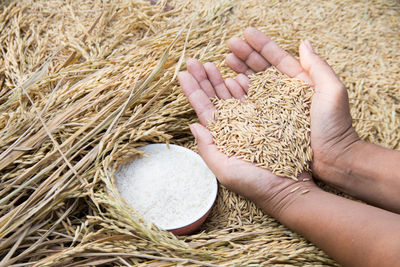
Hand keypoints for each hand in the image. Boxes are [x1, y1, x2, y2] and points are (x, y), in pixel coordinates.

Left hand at [178, 59, 314, 218]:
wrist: (290, 189)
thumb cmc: (256, 184)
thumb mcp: (226, 170)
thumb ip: (208, 149)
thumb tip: (193, 126)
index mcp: (222, 137)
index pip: (204, 109)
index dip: (192, 91)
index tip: (182, 74)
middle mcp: (235, 127)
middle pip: (216, 98)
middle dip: (203, 79)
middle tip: (192, 61)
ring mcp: (252, 121)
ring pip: (233, 95)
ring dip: (220, 78)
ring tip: (209, 63)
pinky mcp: (270, 117)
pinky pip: (255, 97)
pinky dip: (244, 84)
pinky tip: (234, 74)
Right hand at [225, 27, 359, 184]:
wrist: (333, 159)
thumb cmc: (335, 126)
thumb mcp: (332, 91)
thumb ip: (318, 66)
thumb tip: (304, 42)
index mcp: (300, 82)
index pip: (277, 59)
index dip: (261, 45)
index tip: (245, 33)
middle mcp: (284, 93)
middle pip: (260, 69)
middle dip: (244, 55)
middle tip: (229, 45)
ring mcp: (274, 109)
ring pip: (252, 85)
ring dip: (238, 71)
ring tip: (223, 61)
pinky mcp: (267, 124)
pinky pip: (249, 106)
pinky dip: (238, 94)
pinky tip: (228, 85)